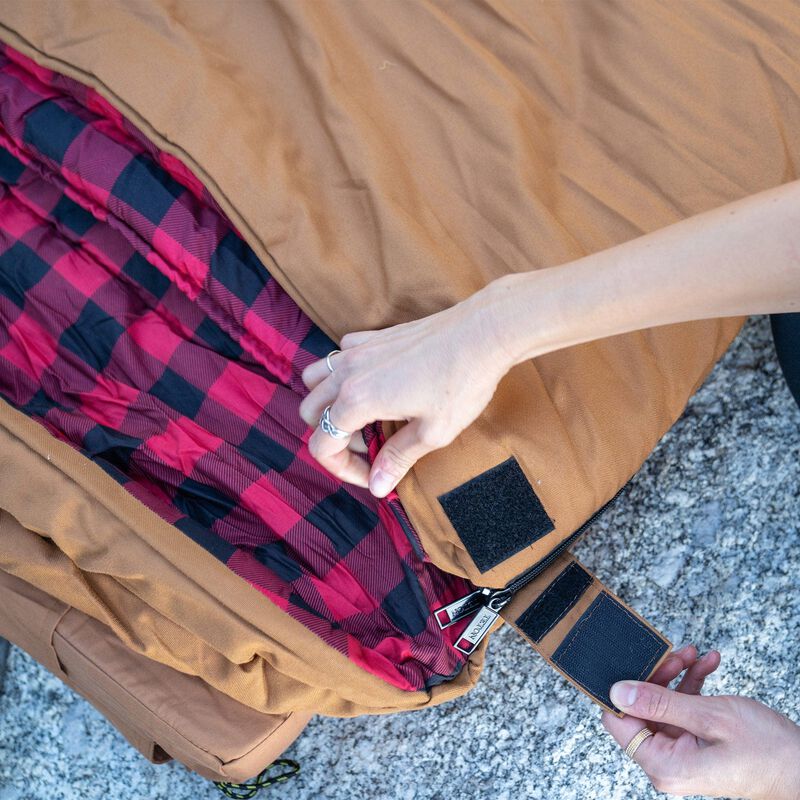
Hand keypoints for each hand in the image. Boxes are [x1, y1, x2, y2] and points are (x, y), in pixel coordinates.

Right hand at [298, 289, 511, 495]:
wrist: (482, 333)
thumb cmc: (462, 382)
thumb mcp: (433, 432)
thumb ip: (397, 459)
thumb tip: (377, 487)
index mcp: (357, 401)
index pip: (321, 445)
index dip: (342, 470)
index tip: (372, 474)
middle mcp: (348, 374)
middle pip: (310, 413)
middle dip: (331, 438)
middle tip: (369, 447)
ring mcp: (357, 351)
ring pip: (315, 380)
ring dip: (327, 403)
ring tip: (363, 417)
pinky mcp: (373, 337)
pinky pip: (339, 355)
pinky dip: (343, 374)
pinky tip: (374, 384)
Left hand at [602, 646, 799, 798]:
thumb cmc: (768, 752)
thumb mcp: (711, 717)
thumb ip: (661, 702)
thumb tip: (618, 691)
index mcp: (664, 765)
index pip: (618, 722)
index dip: (621, 690)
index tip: (632, 661)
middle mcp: (668, 762)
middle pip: (642, 708)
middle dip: (658, 675)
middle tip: (675, 653)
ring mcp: (682, 752)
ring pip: (664, 703)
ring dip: (679, 675)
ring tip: (694, 654)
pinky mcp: (696, 743)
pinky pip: (684, 709)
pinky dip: (694, 685)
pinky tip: (709, 664)